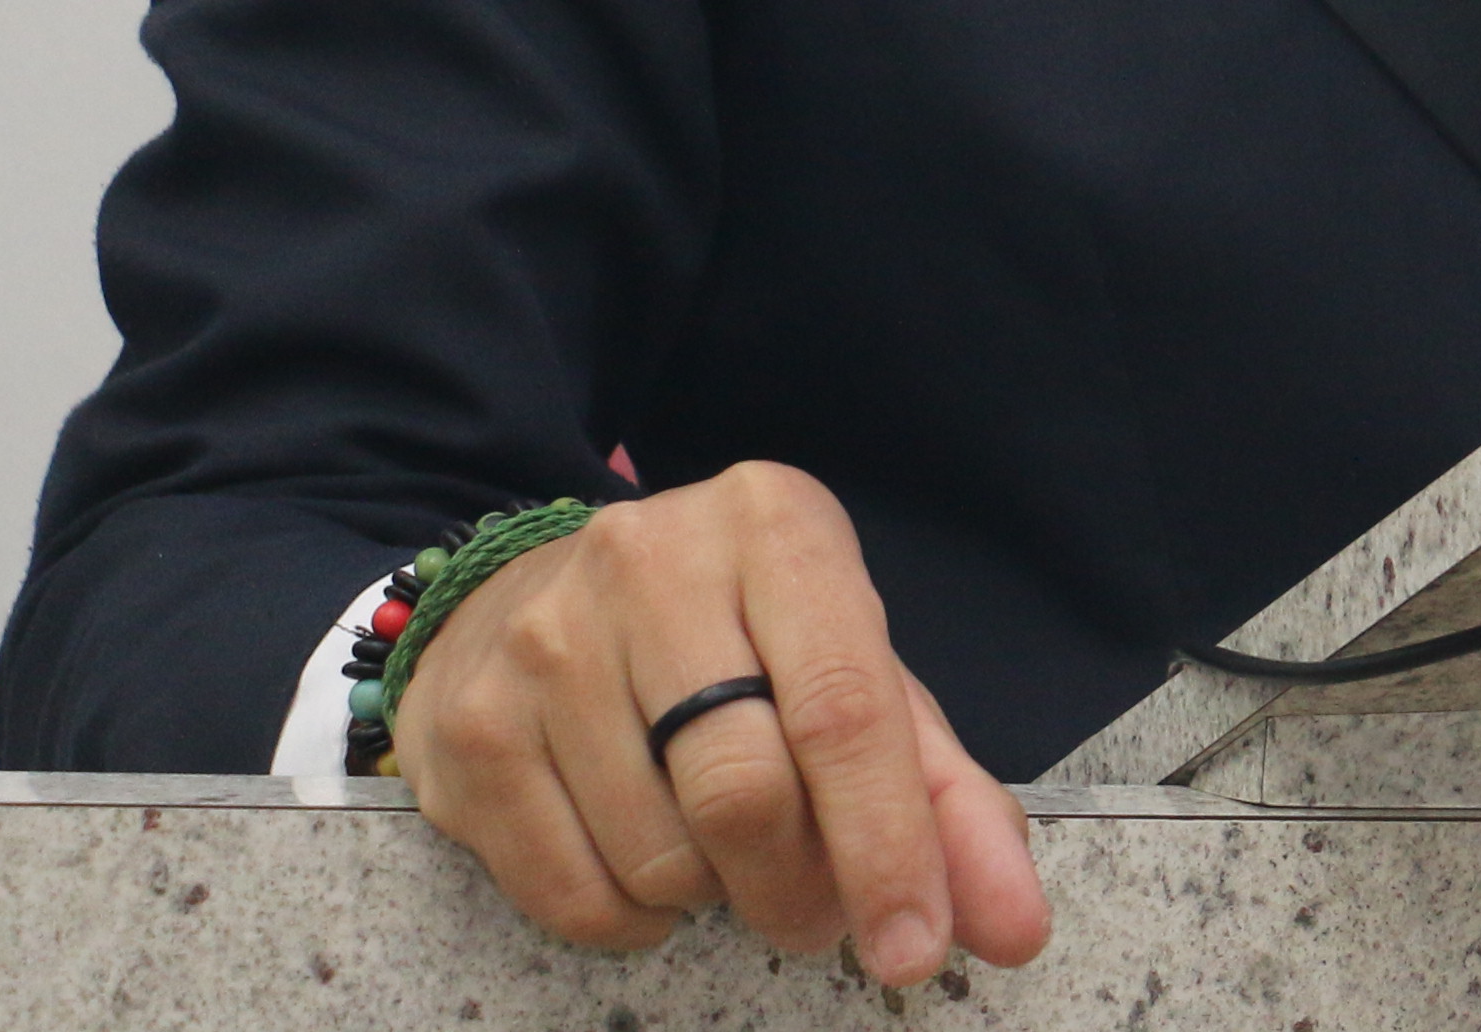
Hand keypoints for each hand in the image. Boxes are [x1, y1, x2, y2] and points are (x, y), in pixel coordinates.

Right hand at [386, 461, 1050, 986]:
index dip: (889, 847)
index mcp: (776, 529)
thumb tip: (1012, 927)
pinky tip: (648, 865)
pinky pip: (572, 897)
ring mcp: (548, 645)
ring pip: (660, 856)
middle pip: (745, 791)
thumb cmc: (732, 642)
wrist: (532, 597)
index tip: (917, 951)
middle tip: (814, 911)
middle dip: (799, 890)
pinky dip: (635, 922)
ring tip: (722, 852)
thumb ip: (943, 798)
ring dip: (716, 898)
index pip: (845, 708)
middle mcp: (653, 565)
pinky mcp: (468, 730)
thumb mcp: (855, 676)